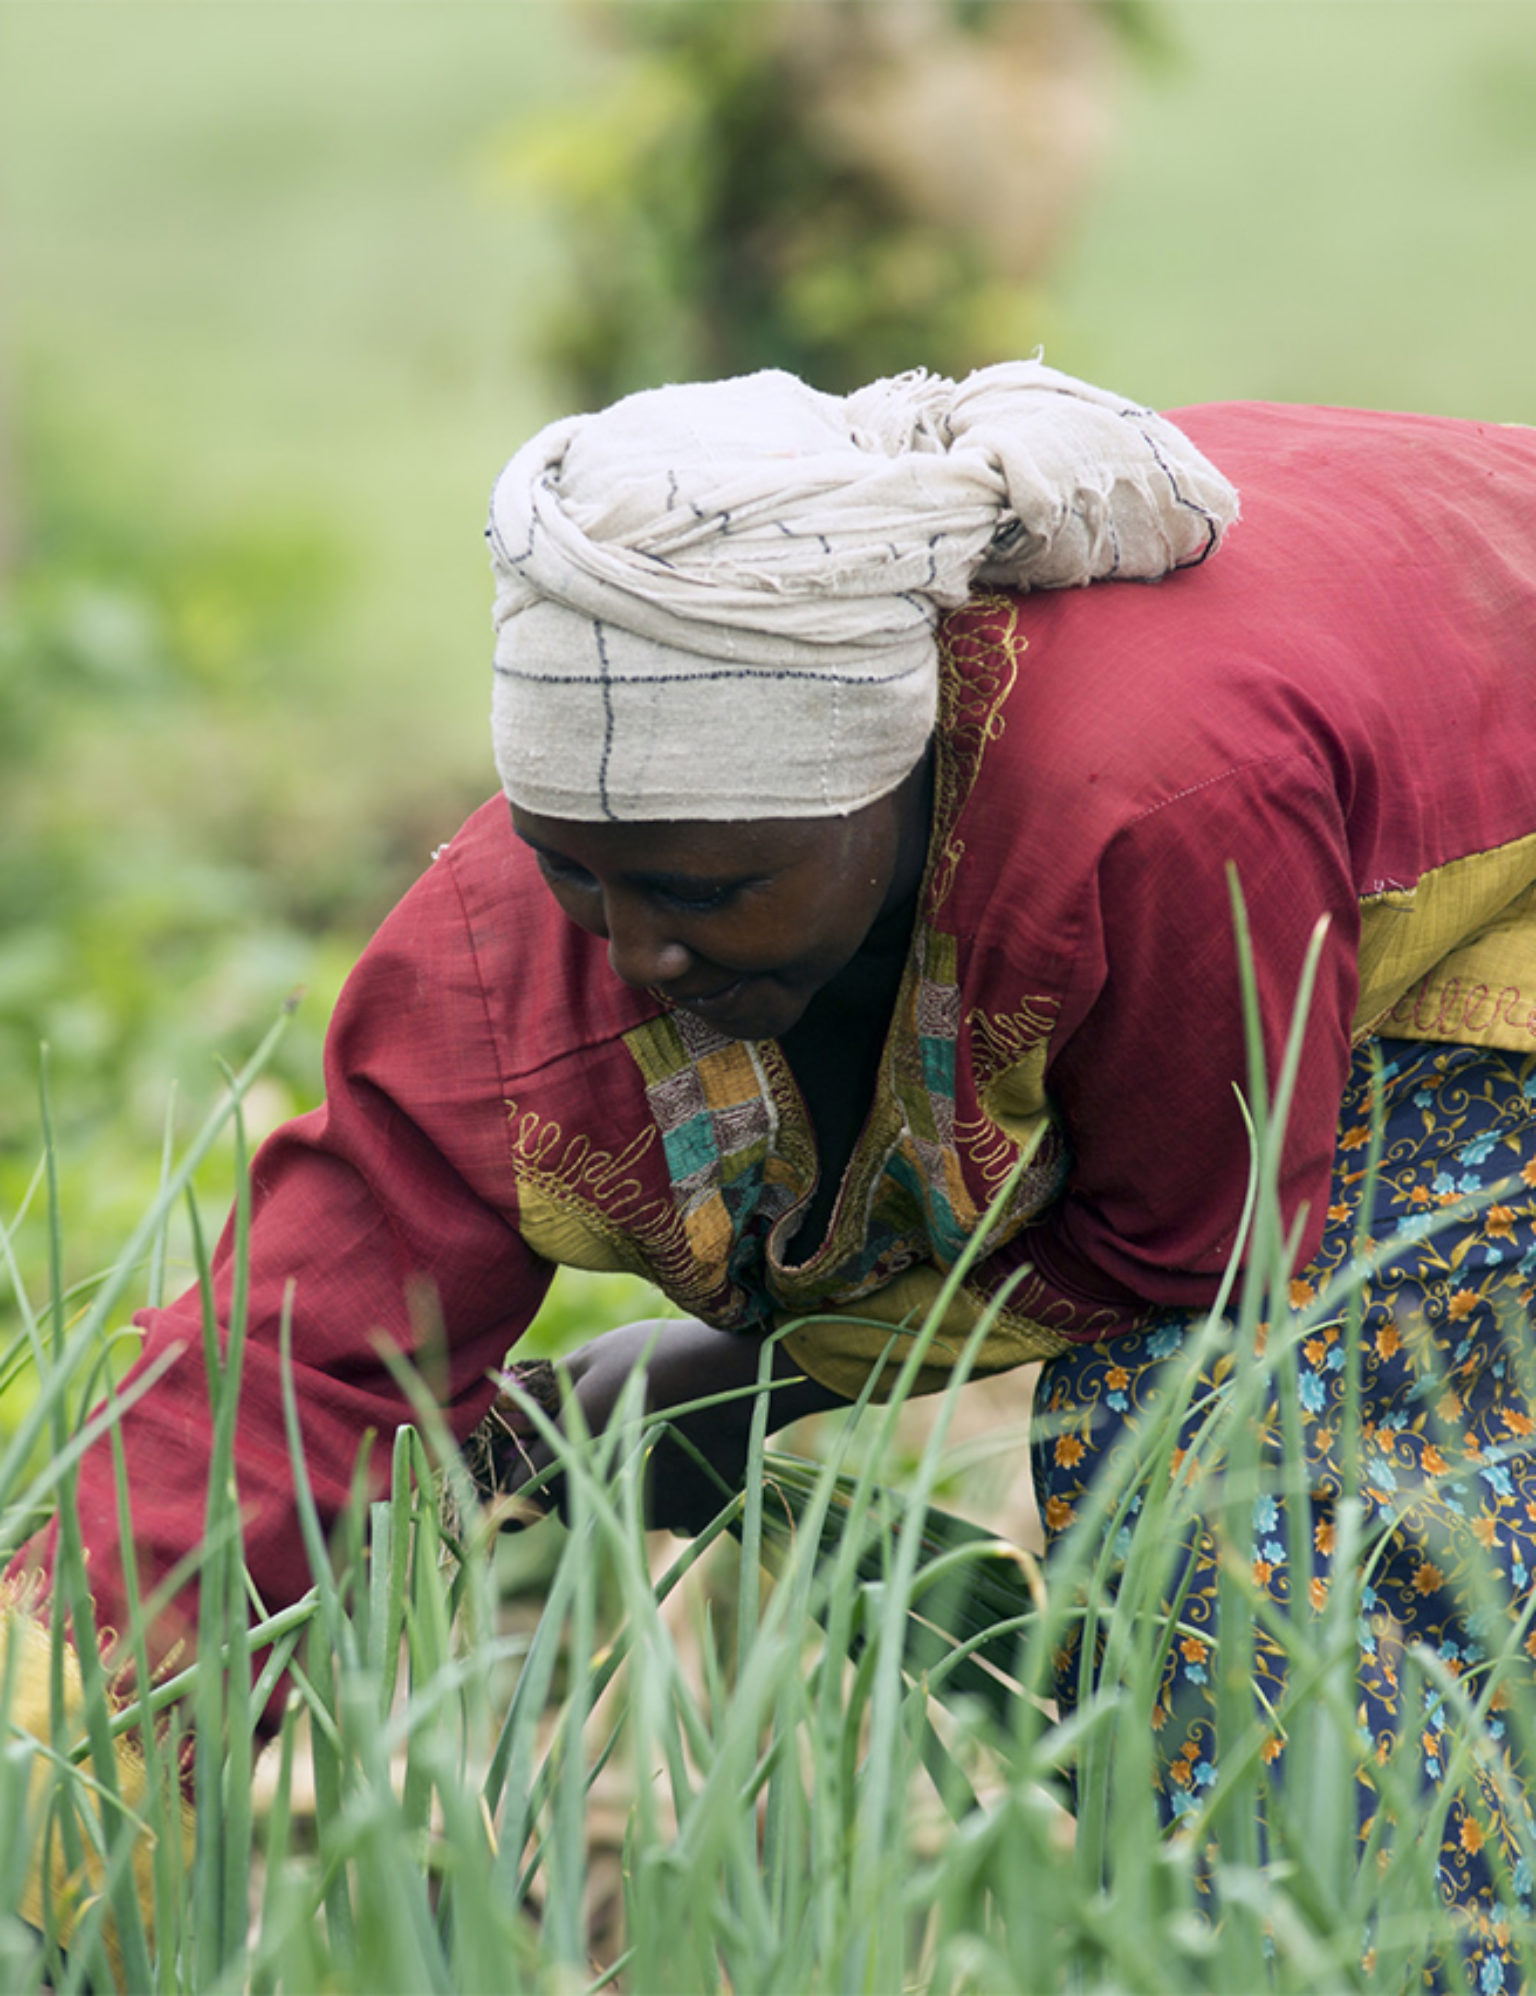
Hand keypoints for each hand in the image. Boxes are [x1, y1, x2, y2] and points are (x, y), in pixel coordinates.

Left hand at [475, 1318, 844, 1534]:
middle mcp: (603, 1488)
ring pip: (613, 1510)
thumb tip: (511, 1409)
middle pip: (566, 1505)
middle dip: (570, 1482)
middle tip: (595, 1442)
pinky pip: (660, 1514)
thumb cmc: (659, 1358)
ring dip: (617, 1488)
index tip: (520, 1477)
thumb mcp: (595, 1357)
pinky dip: (662, 1495)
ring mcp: (645, 1508)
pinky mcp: (685, 1516)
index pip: (520, 1487)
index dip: (514, 1485)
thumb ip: (549, 1388)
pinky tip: (680, 1458)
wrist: (740, 1377)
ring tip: (647, 1440)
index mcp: (572, 1448)